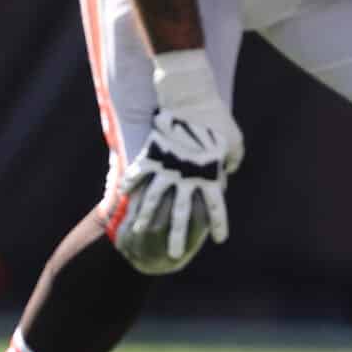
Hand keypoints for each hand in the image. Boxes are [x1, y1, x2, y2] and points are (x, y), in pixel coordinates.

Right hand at [116, 50, 240, 273]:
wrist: (190, 96)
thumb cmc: (216, 118)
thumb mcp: (234, 142)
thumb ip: (230, 159)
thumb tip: (228, 170)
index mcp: (210, 173)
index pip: (216, 205)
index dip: (218, 223)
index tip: (218, 240)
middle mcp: (188, 176)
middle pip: (183, 213)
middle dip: (179, 236)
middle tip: (174, 255)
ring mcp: (167, 167)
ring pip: (154, 200)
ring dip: (146, 219)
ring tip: (138, 234)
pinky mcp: (150, 155)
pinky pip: (137, 175)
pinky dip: (127, 186)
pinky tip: (118, 199)